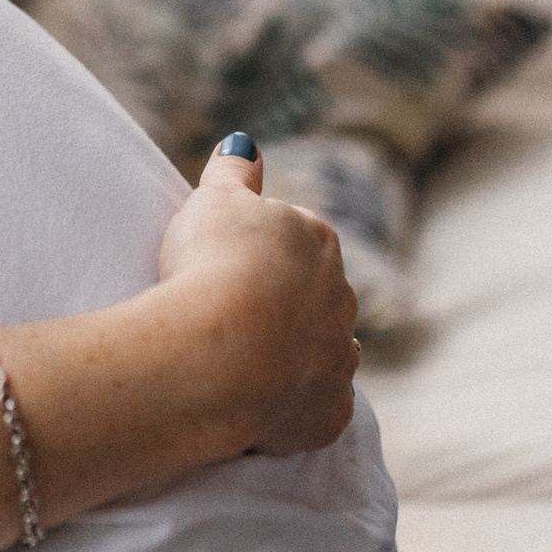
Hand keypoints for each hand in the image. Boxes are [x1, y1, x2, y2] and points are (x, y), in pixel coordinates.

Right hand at [156, 136, 359, 454]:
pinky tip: (260, 405)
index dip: (259, 252)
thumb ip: (233, 170)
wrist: (218, 353)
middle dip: (284, 303)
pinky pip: (318, 407)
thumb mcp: (212, 200)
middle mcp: (341, 296)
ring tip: (246, 359)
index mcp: (316, 240)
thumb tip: (244, 140)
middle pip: (316, 295)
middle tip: (230, 312)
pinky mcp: (329, 412)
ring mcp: (339, 357)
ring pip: (326, 350)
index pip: (298, 238)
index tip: (225, 264)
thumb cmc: (211, 265)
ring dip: (298, 354)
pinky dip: (296, 406)